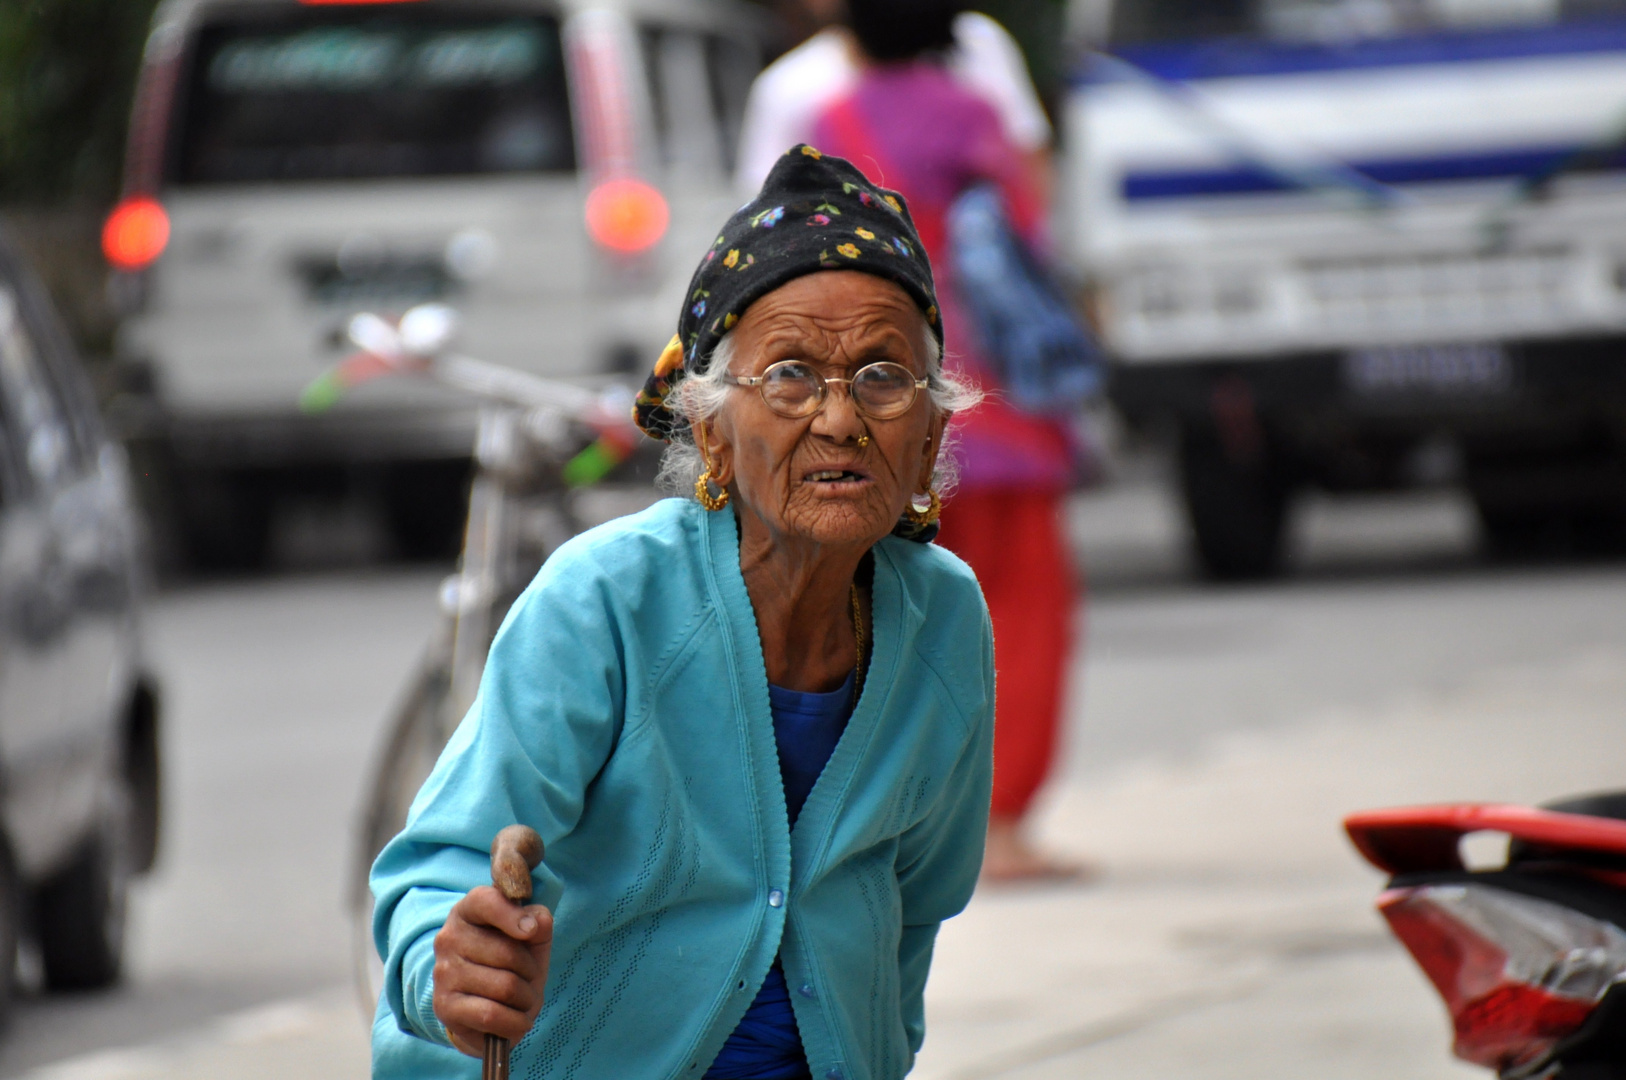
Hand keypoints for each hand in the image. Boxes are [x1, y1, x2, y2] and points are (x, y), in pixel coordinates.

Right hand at [432, 886, 553, 1055]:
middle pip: (507, 953)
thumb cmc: (512, 963)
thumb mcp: (531, 936)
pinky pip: (492, 1015)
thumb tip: (537, 923)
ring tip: (522, 1000)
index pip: (486, 901)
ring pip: (505, 986)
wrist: (485, 1007)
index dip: (512, 915)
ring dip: (526, 999)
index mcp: (468, 910)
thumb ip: (538, 920)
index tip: (530, 931)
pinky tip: (517, 1021)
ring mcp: (443, 973)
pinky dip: (516, 1023)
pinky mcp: (444, 1006)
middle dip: (531, 971)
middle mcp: (448, 938)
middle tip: (529, 979)